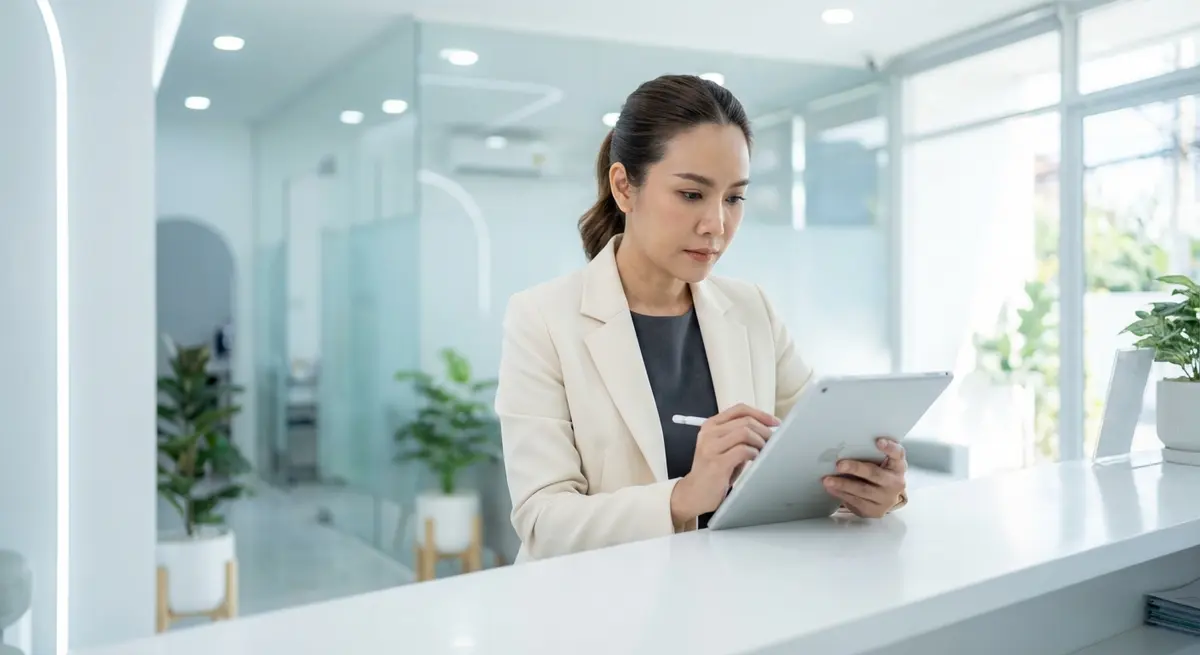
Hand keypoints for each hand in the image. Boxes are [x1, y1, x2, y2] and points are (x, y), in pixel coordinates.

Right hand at [671, 403, 779, 523]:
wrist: (695, 494)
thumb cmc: (714, 471)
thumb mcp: (724, 448)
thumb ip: (739, 436)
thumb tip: (768, 429)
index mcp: (711, 425)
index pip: (739, 409)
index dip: (761, 414)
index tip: (775, 423)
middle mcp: (709, 433)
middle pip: (745, 421)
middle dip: (764, 430)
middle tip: (773, 441)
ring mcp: (711, 447)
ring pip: (745, 433)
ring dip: (760, 442)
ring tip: (764, 451)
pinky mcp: (716, 463)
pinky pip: (743, 450)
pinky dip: (754, 453)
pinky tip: (755, 459)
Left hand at [823, 438, 906, 518]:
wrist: (887, 498)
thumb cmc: (880, 473)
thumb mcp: (883, 463)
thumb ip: (872, 454)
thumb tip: (843, 446)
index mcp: (898, 466)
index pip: (897, 454)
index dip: (889, 447)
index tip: (878, 441)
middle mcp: (895, 482)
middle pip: (874, 474)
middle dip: (855, 468)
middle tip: (839, 465)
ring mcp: (886, 498)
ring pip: (863, 490)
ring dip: (843, 484)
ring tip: (827, 480)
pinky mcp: (876, 510)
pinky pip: (857, 502)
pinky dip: (842, 494)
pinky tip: (831, 488)